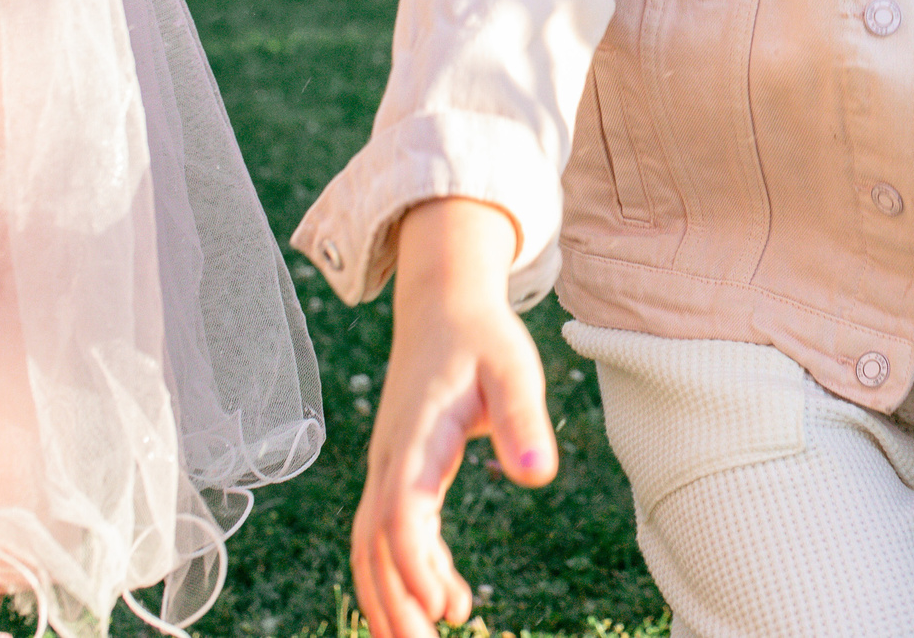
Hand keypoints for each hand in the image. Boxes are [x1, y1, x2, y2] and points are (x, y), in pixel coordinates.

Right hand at [352, 200, 557, 637]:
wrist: (443, 307)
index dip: (415, 562)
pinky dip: (411, 573)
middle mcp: (391, 461)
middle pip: (374, 543)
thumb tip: (539, 476)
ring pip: (373, 546)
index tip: (441, 605)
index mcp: (416, 438)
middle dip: (392, 601)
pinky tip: (449, 601)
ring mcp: (389, 470)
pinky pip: (391, 535)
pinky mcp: (401, 475)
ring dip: (391, 597)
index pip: (401, 512)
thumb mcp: (514, 367)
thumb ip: (523, 419)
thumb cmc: (481, 337)